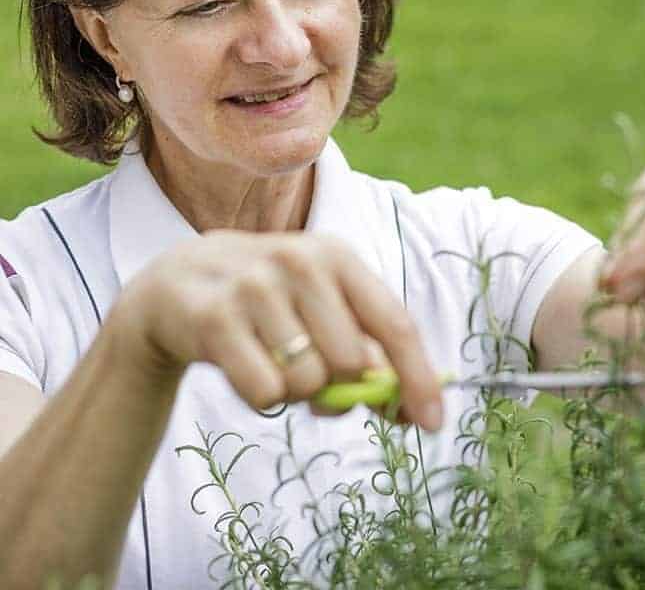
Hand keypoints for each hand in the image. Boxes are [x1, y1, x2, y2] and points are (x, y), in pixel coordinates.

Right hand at [110, 231, 443, 429]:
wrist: (175, 284)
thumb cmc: (269, 304)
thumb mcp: (322, 309)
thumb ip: (367, 351)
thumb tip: (406, 406)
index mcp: (339, 256)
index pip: (395, 324)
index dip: (418, 377)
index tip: (434, 422)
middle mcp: (300, 261)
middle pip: (352, 363)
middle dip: (340, 386)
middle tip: (312, 373)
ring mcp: (253, 286)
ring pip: (308, 382)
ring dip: (296, 392)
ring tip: (271, 362)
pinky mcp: (213, 317)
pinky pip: (265, 391)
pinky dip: (262, 397)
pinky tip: (242, 367)